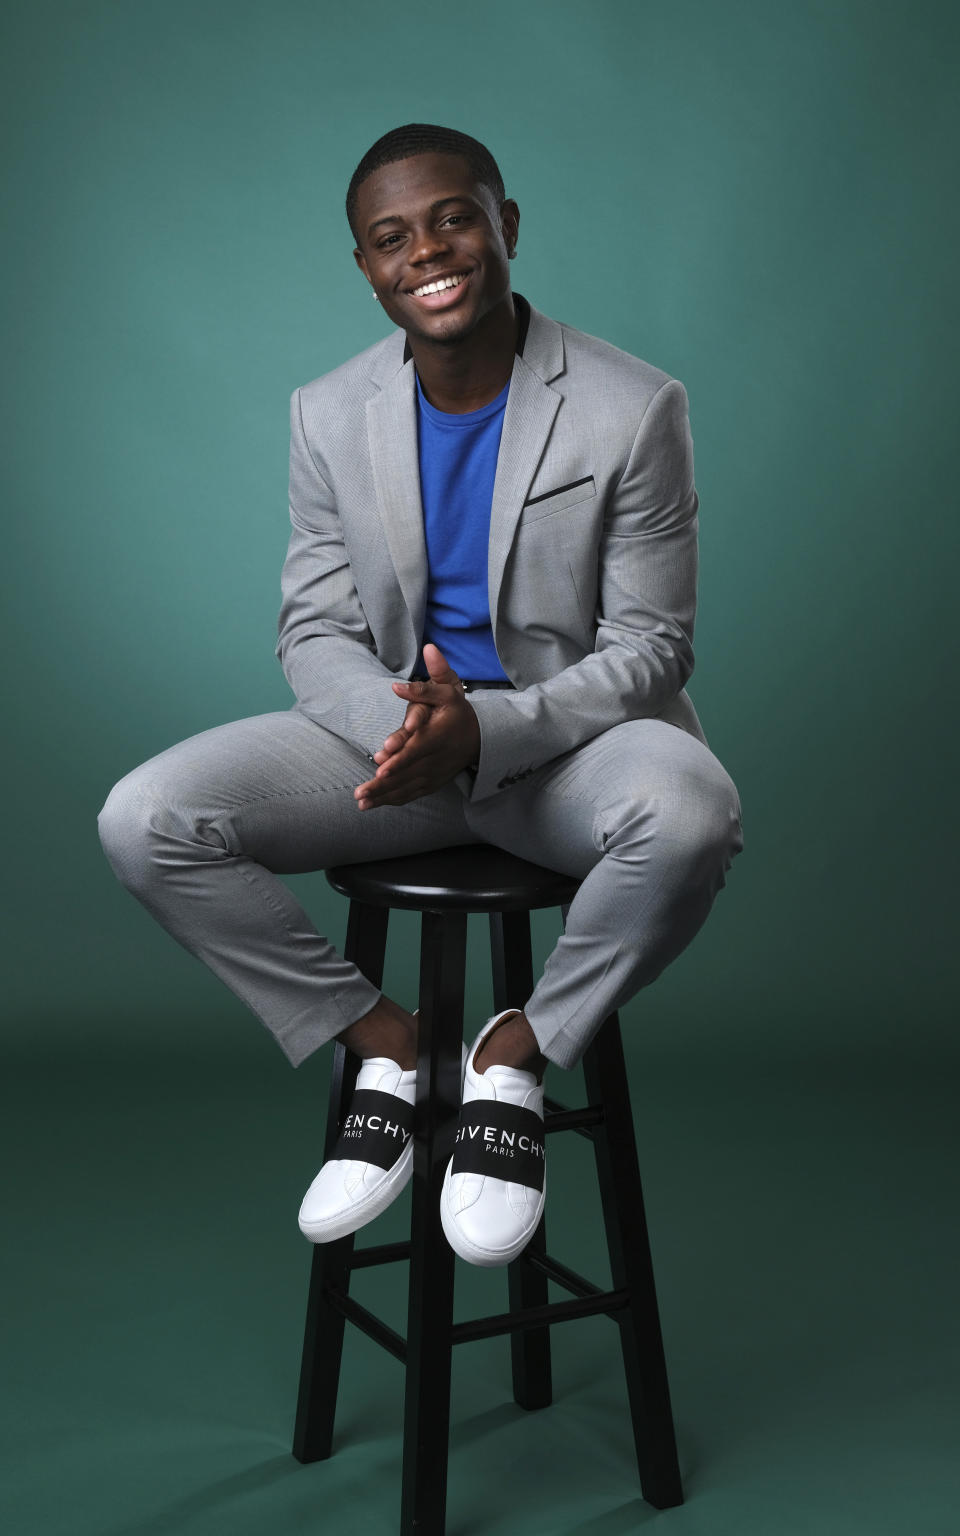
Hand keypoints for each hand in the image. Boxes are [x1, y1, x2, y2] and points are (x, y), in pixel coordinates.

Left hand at [355, 644, 480, 808]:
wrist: (480, 737)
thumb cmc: (458, 711)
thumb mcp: (448, 691)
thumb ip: (426, 683)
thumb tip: (405, 676)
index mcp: (438, 736)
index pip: (416, 750)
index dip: (399, 760)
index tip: (381, 769)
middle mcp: (436, 759)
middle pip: (407, 774)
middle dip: (383, 785)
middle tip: (360, 793)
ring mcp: (435, 774)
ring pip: (407, 788)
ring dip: (383, 797)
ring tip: (361, 803)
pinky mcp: (433, 782)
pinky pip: (412, 793)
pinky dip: (393, 799)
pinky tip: (375, 804)